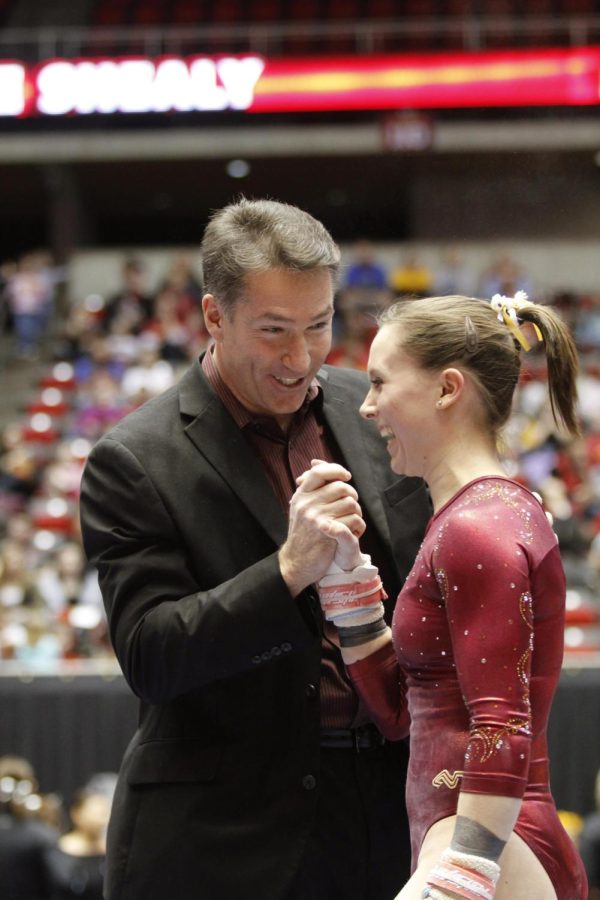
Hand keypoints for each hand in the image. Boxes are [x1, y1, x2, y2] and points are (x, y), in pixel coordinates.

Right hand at [279, 460, 364, 595]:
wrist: (296, 562)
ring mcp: (317, 518)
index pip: (319, 472)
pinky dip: (358, 527)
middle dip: (352, 496)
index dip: (336, 470)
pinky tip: (354, 532)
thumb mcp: (301, 506)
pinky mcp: (328, 532)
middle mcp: (307, 504)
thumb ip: (310, 486)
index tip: (346, 476)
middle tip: (351, 508)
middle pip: (341, 487)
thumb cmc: (303, 533)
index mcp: (301, 495)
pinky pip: (354, 521)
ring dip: (357, 514)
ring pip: (351, 504)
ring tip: (352, 522)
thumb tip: (316, 462)